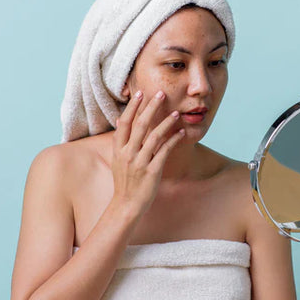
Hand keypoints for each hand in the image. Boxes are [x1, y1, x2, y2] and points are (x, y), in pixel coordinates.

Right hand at [111, 90, 184, 214]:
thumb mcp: (118, 160)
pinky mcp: (152, 171)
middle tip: (161, 93)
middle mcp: (128, 154)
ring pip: (154, 136)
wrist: (126, 205)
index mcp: (118, 149)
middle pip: (140, 125)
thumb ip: (121, 141)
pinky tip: (181, 132)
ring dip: (166, 122)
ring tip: (176, 113)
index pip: (124, 122)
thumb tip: (120, 120)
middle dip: (151, 107)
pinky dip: (174, 140)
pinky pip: (165, 151)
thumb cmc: (124, 181)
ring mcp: (140, 162)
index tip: (140, 94)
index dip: (132, 107)